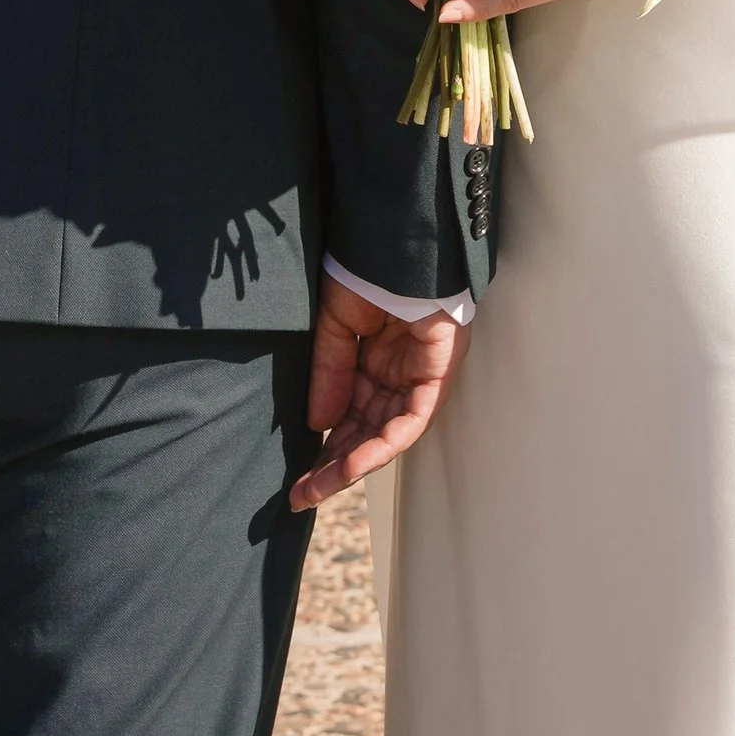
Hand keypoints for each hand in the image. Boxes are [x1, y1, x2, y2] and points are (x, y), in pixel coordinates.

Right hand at [293, 277, 468, 510]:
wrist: (399, 240)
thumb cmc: (369, 269)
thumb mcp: (335, 325)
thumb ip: (330, 374)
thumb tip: (320, 425)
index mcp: (373, 360)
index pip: (349, 415)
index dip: (323, 447)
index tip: (296, 477)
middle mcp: (397, 374)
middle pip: (365, 432)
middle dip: (333, 466)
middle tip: (301, 495)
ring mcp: (418, 375)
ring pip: (386, 434)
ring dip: (353, 463)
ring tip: (319, 487)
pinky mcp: (438, 373)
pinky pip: (412, 420)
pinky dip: (384, 444)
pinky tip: (354, 464)